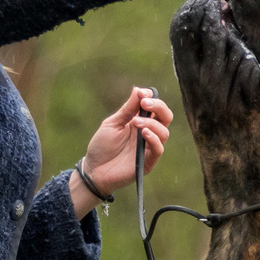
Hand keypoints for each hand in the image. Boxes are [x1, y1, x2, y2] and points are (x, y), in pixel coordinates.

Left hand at [71, 86, 172, 216]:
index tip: (142, 94)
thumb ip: (127, 109)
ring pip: (164, 133)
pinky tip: (143, 133)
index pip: (155, 107)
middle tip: (145, 103)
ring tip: (136, 122)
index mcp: (140, 122)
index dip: (153, 98)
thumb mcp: (113, 123)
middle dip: (159, 107)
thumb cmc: (101, 146)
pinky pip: (159, 149)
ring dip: (152, 123)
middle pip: (166, 118)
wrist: (93, 170)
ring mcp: (149, 148)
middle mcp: (147, 134)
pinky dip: (154, 139)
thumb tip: (138, 90)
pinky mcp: (148, 162)